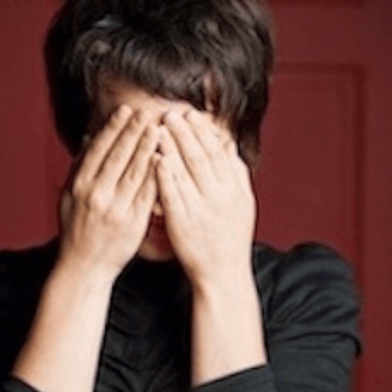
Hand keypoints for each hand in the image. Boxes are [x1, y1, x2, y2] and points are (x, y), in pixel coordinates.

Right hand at [60, 105, 160, 278]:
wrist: (85, 267)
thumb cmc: (76, 230)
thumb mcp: (68, 198)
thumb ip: (79, 167)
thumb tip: (89, 138)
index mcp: (80, 187)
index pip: (99, 150)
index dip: (113, 128)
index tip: (125, 110)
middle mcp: (96, 195)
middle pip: (118, 156)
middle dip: (134, 131)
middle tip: (147, 111)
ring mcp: (115, 209)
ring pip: (135, 171)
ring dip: (148, 147)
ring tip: (160, 127)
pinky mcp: (133, 222)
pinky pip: (148, 193)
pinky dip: (157, 174)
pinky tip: (166, 158)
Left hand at [156, 110, 255, 285]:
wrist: (223, 273)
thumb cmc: (230, 237)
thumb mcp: (242, 203)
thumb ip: (236, 173)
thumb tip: (230, 145)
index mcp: (233, 189)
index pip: (218, 153)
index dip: (204, 132)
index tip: (191, 114)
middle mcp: (219, 196)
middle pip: (201, 157)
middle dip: (186, 133)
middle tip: (171, 112)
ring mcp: (201, 210)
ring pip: (185, 172)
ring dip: (172, 147)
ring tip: (159, 127)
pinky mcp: (183, 223)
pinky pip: (172, 195)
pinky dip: (164, 175)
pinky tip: (154, 159)